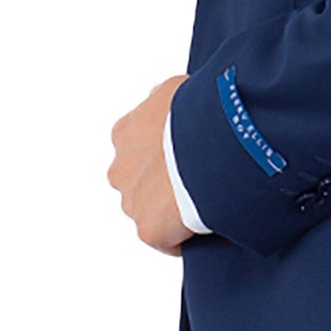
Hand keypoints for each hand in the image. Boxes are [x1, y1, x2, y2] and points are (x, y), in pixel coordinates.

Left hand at [109, 74, 193, 253]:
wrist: (209, 143)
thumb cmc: (198, 112)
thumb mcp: (177, 89)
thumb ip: (164, 101)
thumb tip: (167, 101)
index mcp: (124, 135)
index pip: (138, 152)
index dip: (164, 156)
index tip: (185, 159)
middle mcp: (121, 169)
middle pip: (140, 185)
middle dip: (163, 186)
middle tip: (198, 181)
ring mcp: (132, 202)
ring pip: (150, 213)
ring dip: (171, 212)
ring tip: (204, 204)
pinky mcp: (149, 230)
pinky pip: (165, 241)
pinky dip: (182, 239)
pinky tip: (204, 228)